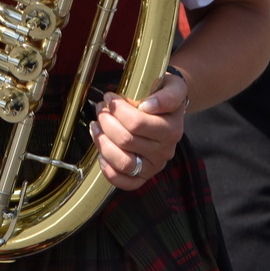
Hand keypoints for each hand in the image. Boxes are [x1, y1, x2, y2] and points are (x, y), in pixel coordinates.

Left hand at [90, 69, 187, 190]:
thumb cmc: (165, 95)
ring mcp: (154, 165)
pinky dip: (109, 170)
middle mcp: (165, 151)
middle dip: (106, 122)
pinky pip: (124, 182)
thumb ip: (166, 96)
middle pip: (126, 141)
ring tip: (95, 127)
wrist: (170, 109)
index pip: (137, 123)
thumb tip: (147, 107)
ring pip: (123, 162)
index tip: (109, 97)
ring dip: (103, 143)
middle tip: (101, 109)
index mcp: (171, 129)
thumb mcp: (173, 87)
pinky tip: (101, 154)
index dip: (117, 109)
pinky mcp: (144, 176)